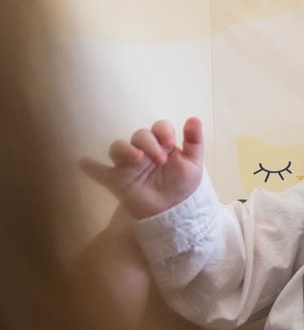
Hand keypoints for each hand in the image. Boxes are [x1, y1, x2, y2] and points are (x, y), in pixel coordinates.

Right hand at [80, 118, 204, 218]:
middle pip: (139, 135)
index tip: (170, 143)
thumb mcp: (194, 163)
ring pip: (118, 147)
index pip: (159, 127)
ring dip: (125, 149)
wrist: (176, 211)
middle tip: (160, 159)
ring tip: (137, 158)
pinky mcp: (117, 180)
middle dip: (149, 142)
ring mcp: (129, 165)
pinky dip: (90, 167)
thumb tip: (194, 118)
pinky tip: (82, 162)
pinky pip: (99, 172)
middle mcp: (144, 151)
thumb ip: (194, 141)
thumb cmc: (184, 185)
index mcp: (163, 144)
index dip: (163, 131)